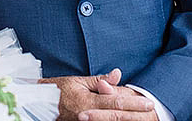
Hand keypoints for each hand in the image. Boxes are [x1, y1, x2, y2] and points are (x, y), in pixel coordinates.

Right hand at [41, 68, 156, 120]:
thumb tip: (117, 75)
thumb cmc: (58, 90)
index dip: (134, 103)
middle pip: (117, 116)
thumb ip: (99, 80)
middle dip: (136, 114)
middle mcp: (88, 115)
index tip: (148, 102)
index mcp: (87, 101)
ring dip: (127, 119)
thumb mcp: (78, 81)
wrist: (40, 103)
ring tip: (142, 116)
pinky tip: (124, 120)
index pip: (115, 103)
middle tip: (151, 110)